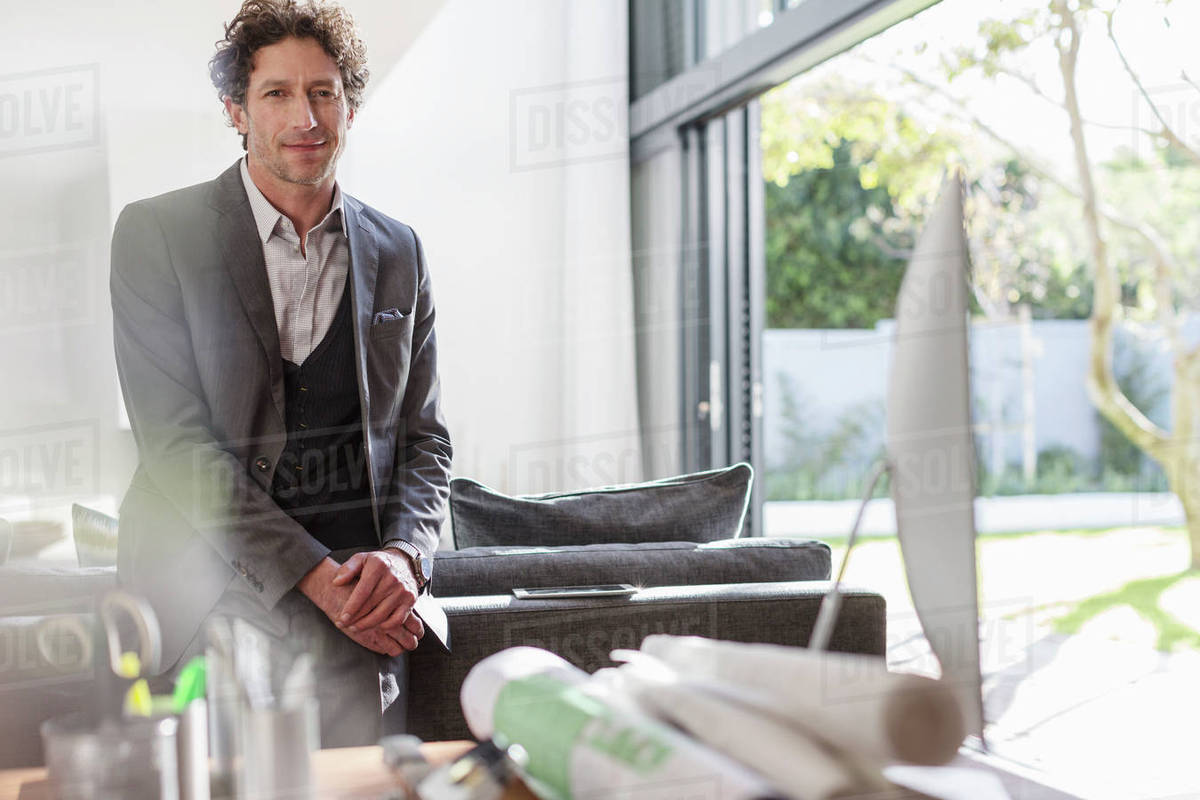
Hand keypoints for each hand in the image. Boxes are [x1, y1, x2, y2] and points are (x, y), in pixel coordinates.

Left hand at [297, 558, 422, 654]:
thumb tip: (336, 582)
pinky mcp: (410, 600)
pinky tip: (375, 626)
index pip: (362, 592)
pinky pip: (397, 620)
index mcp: (378, 566)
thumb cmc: (379, 563)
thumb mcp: (361, 558)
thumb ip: (347, 569)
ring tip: (355, 627)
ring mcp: (403, 590)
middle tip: (344, 625)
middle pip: (370, 606)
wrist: (404, 561)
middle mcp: (393, 578)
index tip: (342, 618)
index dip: (351, 608)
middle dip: (355, 619)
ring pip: (382, 615)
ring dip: (366, 625)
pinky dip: (385, 626)